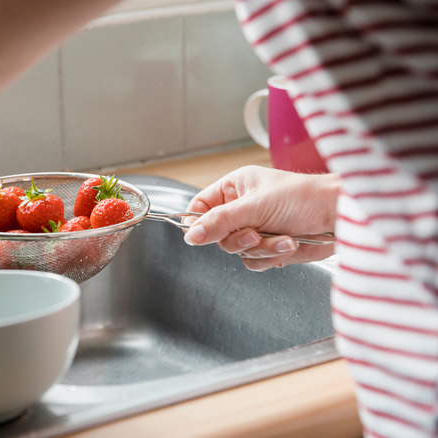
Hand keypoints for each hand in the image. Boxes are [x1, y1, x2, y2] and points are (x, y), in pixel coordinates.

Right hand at [182, 165, 338, 270]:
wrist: (339, 216)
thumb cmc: (303, 197)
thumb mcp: (255, 206)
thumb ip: (220, 221)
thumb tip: (191, 235)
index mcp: (234, 188)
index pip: (200, 206)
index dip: (197, 223)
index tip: (200, 235)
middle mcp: (242, 209)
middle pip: (216, 235)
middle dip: (238, 238)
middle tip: (254, 234)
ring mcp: (256, 229)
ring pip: (237, 251)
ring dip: (261, 248)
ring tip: (282, 237)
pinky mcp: (270, 247)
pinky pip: (254, 261)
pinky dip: (272, 256)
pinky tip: (289, 243)